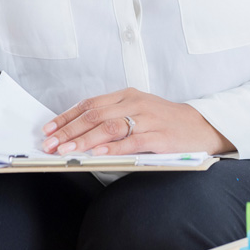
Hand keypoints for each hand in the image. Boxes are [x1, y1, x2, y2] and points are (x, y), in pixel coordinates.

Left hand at [41, 87, 233, 155]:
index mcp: (127, 95)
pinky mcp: (159, 136)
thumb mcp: (138, 111)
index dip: (66, 117)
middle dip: (68, 131)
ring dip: (84, 140)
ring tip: (66, 151)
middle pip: (94, 115)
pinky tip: (98, 153)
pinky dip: (113, 148)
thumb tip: (79, 133)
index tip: (48, 130)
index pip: (89, 104)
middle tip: (50, 145)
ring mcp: (147, 119)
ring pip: (109, 127)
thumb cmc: (166, 122)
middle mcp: (135, 103)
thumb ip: (113, 117)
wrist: (201, 126)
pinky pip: (132, 141)